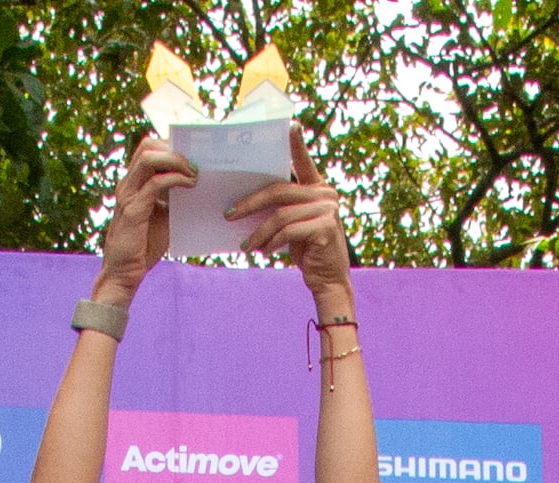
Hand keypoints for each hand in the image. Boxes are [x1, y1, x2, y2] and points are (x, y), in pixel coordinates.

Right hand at [96, 137, 189, 291]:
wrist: (124, 273)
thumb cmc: (144, 245)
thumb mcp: (164, 216)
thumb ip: (173, 198)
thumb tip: (197, 182)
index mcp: (133, 183)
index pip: (149, 149)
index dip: (170, 146)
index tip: (192, 154)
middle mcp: (127, 184)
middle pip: (147, 146)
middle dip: (174, 149)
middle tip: (195, 162)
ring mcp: (128, 195)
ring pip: (149, 158)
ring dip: (175, 160)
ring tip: (194, 171)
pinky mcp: (133, 210)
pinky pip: (155, 184)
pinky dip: (175, 179)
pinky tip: (190, 184)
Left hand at [235, 144, 352, 294]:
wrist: (329, 280)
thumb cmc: (307, 250)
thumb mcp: (293, 224)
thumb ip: (281, 208)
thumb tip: (245, 203)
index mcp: (318, 187)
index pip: (304, 161)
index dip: (296, 143)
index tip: (290, 124)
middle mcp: (326, 193)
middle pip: (279, 190)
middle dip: (250, 203)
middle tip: (229, 215)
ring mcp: (328, 209)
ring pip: (281, 214)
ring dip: (258, 232)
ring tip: (246, 246)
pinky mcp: (326, 228)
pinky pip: (289, 231)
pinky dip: (273, 242)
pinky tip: (265, 251)